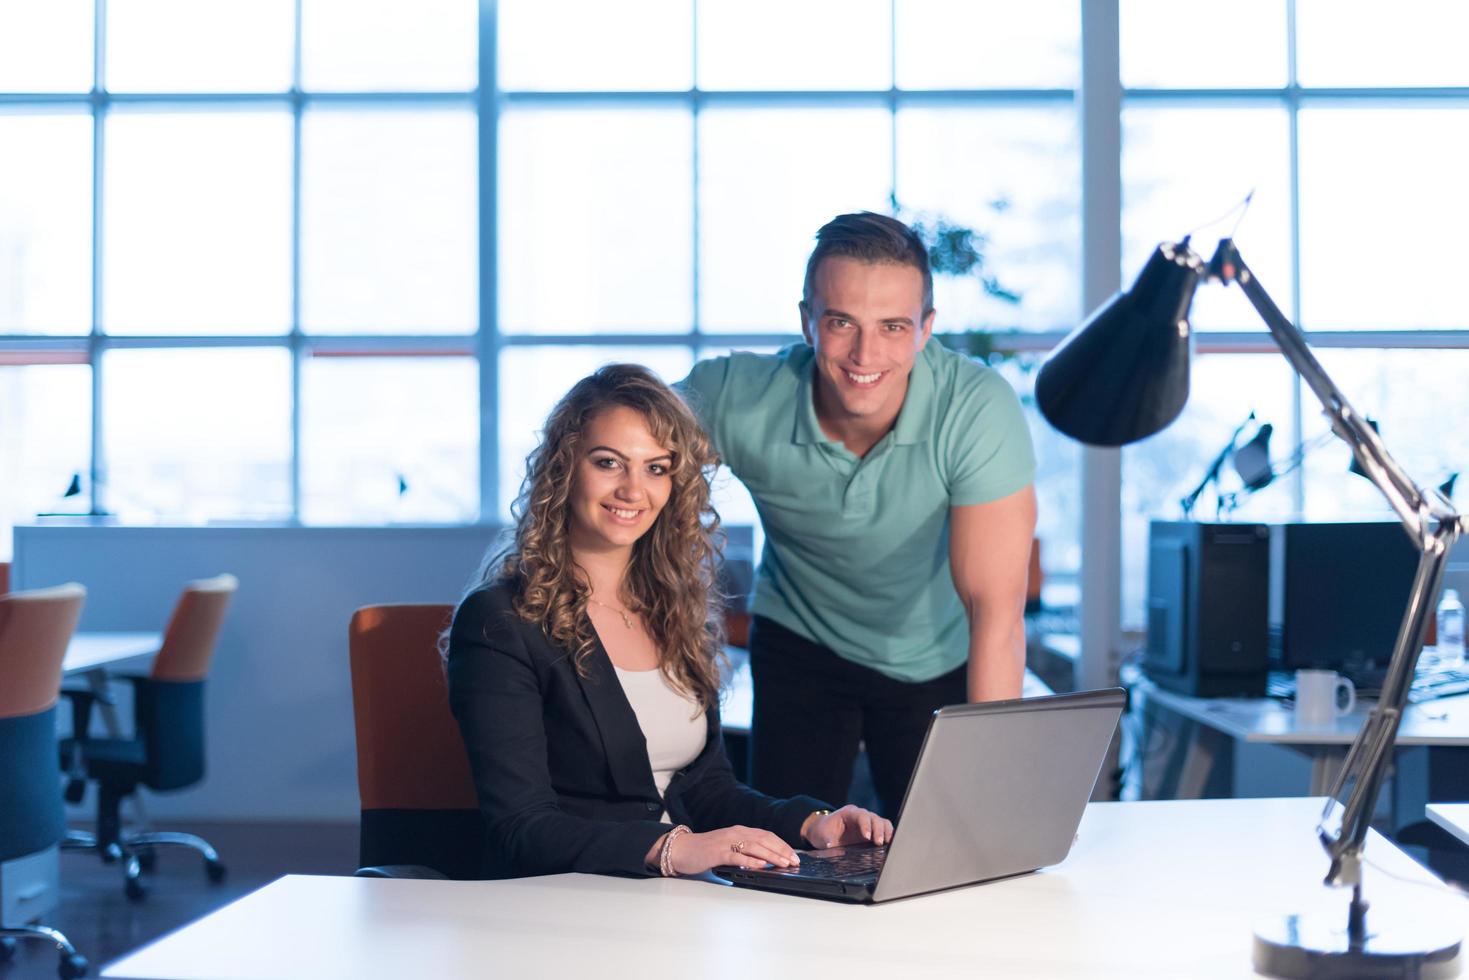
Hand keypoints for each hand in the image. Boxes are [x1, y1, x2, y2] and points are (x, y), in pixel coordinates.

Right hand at [668, 825, 800, 874]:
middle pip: (764, 840)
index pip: (766, 835)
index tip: (793, 856)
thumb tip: (765, 861)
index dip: (782, 845)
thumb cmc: (705, 851)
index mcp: (739, 831)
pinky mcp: (718, 853)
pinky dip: (751, 861)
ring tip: (784, 864)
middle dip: (782, 851)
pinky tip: (761, 866)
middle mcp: (735, 833)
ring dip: (771, 855)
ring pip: (754, 846)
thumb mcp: (729, 847)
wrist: (682, 849)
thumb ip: (745, 850)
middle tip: (794, 861)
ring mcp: (727, 842)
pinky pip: (738, 856)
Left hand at [802, 804, 893, 848]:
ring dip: (886, 833)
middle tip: (878, 843)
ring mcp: (868, 824)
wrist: (824, 833)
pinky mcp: (873, 833)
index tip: (867, 836)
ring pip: (883, 823)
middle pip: (875, 818)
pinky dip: (888, 837)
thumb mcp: (820, 835)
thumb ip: (826, 839)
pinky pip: (885, 831)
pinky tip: (889, 847)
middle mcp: (861, 816)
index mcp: (849, 813)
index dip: (866, 825)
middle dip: (878, 830)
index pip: (861, 815)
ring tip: (886, 845)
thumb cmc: (823, 832)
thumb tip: (830, 845)